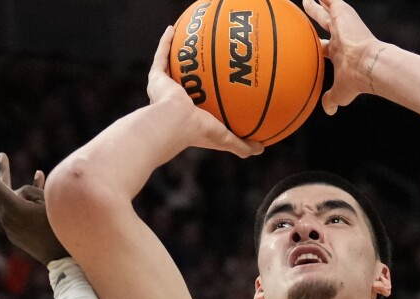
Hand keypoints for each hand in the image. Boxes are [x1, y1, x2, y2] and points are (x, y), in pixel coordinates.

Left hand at [0, 144, 66, 264]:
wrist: (65, 262)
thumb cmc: (62, 231)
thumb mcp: (51, 204)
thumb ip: (33, 192)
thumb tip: (22, 193)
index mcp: (13, 208)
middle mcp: (6, 216)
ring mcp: (10, 225)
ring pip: (8, 195)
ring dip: (12, 180)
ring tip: (2, 155)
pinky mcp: (16, 231)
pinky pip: (15, 206)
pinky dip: (20, 195)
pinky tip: (31, 177)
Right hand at [145, 26, 261, 157]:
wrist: (173, 124)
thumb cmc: (198, 132)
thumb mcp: (225, 139)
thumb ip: (242, 144)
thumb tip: (262, 148)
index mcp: (188, 117)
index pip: (200, 106)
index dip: (208, 99)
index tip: (220, 90)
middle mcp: (174, 102)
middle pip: (185, 84)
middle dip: (192, 74)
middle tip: (206, 63)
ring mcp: (163, 89)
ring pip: (170, 67)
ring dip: (177, 55)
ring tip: (187, 41)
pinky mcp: (156, 78)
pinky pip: (161, 56)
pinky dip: (165, 42)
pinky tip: (172, 29)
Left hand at [302, 0, 385, 114]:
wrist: (368, 65)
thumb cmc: (355, 80)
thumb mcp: (340, 93)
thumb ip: (331, 99)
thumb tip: (329, 111)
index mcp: (340, 53)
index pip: (327, 47)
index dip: (320, 46)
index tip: (315, 45)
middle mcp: (341, 37)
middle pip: (325, 23)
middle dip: (318, 15)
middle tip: (310, 6)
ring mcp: (342, 24)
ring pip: (328, 8)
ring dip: (319, 3)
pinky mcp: (343, 12)